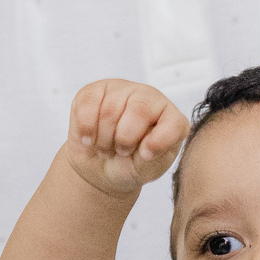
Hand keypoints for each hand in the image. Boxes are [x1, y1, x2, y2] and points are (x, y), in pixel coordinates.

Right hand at [67, 79, 190, 197]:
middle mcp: (149, 97)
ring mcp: (122, 89)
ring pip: (109, 110)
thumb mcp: (146, 169)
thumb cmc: (129, 165)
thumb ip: (154, 157)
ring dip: (103, 139)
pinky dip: (86, 129)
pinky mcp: (94, 91)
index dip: (158, 141)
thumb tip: (146, 146)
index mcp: (170, 118)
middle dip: (124, 140)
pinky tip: (89, 138)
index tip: (145, 155)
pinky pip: (87, 105)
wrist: (98, 166)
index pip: (173, 122)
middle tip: (120, 152)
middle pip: (138, 110)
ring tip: (106, 147)